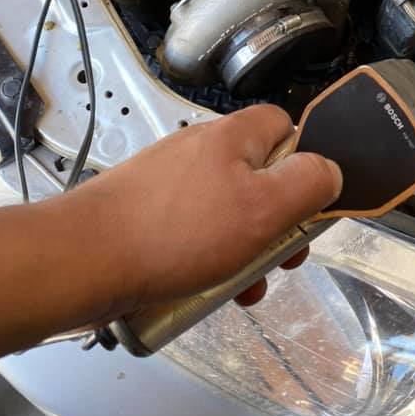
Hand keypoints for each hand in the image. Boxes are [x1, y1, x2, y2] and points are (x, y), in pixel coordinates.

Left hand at [65, 105, 342, 317]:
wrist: (84, 260)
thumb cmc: (178, 232)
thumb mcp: (263, 208)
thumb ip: (307, 184)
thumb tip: (330, 170)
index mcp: (233, 135)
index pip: (286, 125)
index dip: (306, 161)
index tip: (310, 204)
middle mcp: (201, 148)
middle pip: (259, 174)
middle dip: (278, 221)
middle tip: (282, 258)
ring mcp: (170, 180)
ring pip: (228, 209)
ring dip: (245, 248)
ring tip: (244, 287)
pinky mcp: (147, 211)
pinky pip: (194, 230)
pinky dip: (208, 258)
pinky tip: (207, 290)